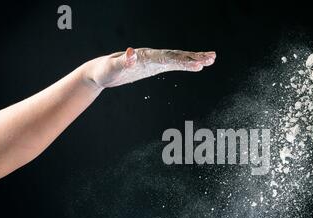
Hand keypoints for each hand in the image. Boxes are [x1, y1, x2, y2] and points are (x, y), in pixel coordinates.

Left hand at [86, 47, 215, 88]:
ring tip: (211, 58)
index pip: (168, 58)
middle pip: (177, 55)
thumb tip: (132, 52)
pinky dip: (186, 63)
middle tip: (212, 58)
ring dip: (194, 58)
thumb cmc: (104, 70)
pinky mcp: (154, 66)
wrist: (100, 71)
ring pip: (178, 58)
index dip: (184, 61)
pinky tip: (196, 65)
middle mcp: (152, 56)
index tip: (198, 64)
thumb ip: (123, 61)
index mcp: (145, 56)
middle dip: (194, 57)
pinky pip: (174, 64)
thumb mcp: (112, 68)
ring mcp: (154, 60)